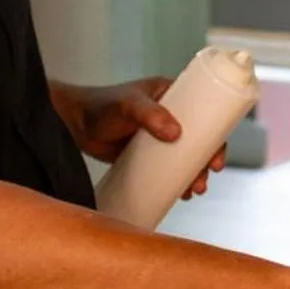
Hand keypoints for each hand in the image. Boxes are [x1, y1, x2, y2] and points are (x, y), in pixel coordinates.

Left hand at [54, 79, 227, 195]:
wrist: (72, 124)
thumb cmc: (99, 106)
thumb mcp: (127, 105)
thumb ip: (149, 115)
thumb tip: (175, 133)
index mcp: (170, 95)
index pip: (204, 113)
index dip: (216, 136)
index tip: (217, 157)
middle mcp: (168, 115)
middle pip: (198, 140)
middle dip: (206, 163)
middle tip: (204, 180)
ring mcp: (157, 135)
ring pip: (185, 157)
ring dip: (193, 175)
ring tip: (192, 191)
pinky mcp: (146, 153)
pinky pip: (167, 167)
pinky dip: (176, 180)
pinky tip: (180, 193)